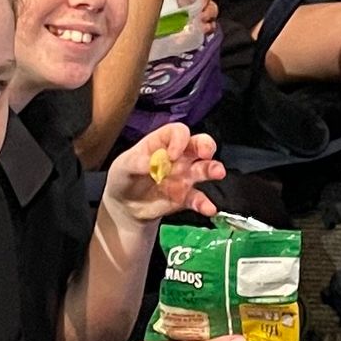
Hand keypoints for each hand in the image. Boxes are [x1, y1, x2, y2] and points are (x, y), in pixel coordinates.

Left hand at [106, 125, 223, 222]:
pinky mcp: (186, 197)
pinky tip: (208, 208)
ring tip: (218, 173)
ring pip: (205, 168)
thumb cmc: (124, 178)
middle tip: (206, 153)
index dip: (179, 140)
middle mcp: (178, 157)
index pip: (178, 132)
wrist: (125, 207)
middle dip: (206, 146)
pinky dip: (205, 203)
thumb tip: (150, 163)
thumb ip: (135, 162)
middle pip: (198, 144)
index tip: (172, 156)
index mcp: (162, 143)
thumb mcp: (122, 167)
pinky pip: (199, 198)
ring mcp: (184, 176)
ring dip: (213, 169)